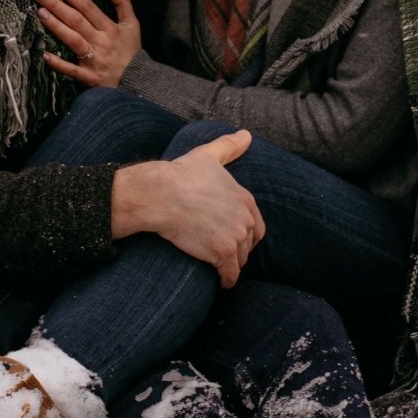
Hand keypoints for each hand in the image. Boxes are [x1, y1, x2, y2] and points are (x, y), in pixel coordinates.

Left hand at [37, 0, 141, 87]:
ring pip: (72, 40)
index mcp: (110, 28)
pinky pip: (72, 70)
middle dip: (57, 6)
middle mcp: (101, 42)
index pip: (87, 6)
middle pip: (76, 20)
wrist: (137, 81)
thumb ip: (122, 0)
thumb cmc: (131, 51)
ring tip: (41, 13)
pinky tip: (46, 54)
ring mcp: (94, 59)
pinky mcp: (89, 76)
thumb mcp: (132, 24)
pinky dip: (59, 64)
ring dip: (56, 26)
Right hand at [111, 129, 265, 287]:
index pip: (256, 225)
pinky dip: (227, 280)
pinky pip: (230, 275)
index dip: (245, 233)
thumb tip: (246, 135)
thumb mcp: (209, 155)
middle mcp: (245, 217)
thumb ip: (229, 146)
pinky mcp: (223, 253)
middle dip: (238, 249)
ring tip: (219, 266)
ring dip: (231, 265)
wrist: (161, 194)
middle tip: (222, 253)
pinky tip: (221, 282)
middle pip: (248, 244)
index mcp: (245, 198)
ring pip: (240, 260)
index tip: (233, 238)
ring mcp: (236, 236)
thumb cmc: (181, 174)